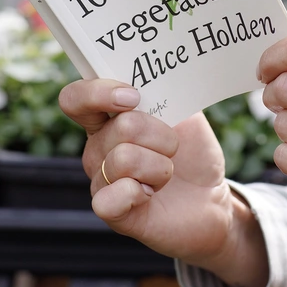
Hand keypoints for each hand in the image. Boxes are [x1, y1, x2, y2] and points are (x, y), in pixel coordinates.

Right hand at [59, 79, 268, 286]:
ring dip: (160, 166)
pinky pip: (110, 199)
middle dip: (162, 135)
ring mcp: (101, 181)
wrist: (211, 197)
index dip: (99, 92)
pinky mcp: (112, 214)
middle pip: (121, 127)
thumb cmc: (192, 152)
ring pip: (125, 159)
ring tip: (165, 174)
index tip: (134, 97)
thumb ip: (163, 91)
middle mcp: (97, 148)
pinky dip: (139, 192)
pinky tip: (150, 195)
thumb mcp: (183, 112)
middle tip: (172, 147)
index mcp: (106, 119)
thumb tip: (155, 72)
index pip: (75, 99)